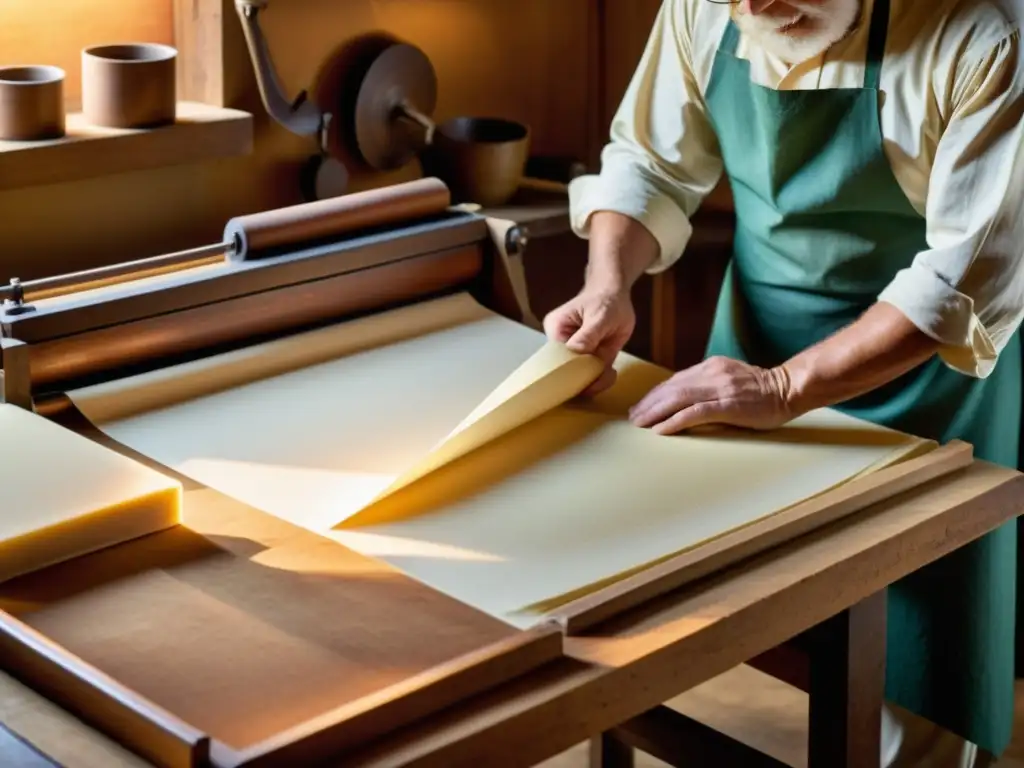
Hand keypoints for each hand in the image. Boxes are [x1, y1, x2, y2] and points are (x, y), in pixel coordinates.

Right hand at [543, 287, 635, 394]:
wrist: (616, 294)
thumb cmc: (605, 299)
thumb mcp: (599, 316)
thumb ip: (588, 335)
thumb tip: (575, 352)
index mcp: (556, 330)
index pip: (557, 358)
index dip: (570, 372)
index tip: (586, 378)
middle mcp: (562, 344)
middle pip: (568, 371)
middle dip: (585, 380)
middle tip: (603, 376)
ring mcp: (576, 353)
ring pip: (582, 377)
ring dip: (596, 381)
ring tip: (609, 373)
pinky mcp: (590, 358)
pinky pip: (593, 375)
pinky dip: (602, 379)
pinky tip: (611, 374)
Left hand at [629, 356, 792, 434]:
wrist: (789, 388)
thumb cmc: (762, 390)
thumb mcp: (730, 378)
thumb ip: (709, 384)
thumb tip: (684, 397)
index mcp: (711, 366)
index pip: (675, 380)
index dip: (655, 394)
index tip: (641, 405)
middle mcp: (712, 374)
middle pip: (671, 388)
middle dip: (648, 403)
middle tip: (632, 417)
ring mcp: (720, 389)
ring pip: (677, 399)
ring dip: (655, 412)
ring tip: (640, 424)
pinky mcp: (728, 405)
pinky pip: (694, 413)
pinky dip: (674, 421)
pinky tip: (661, 430)